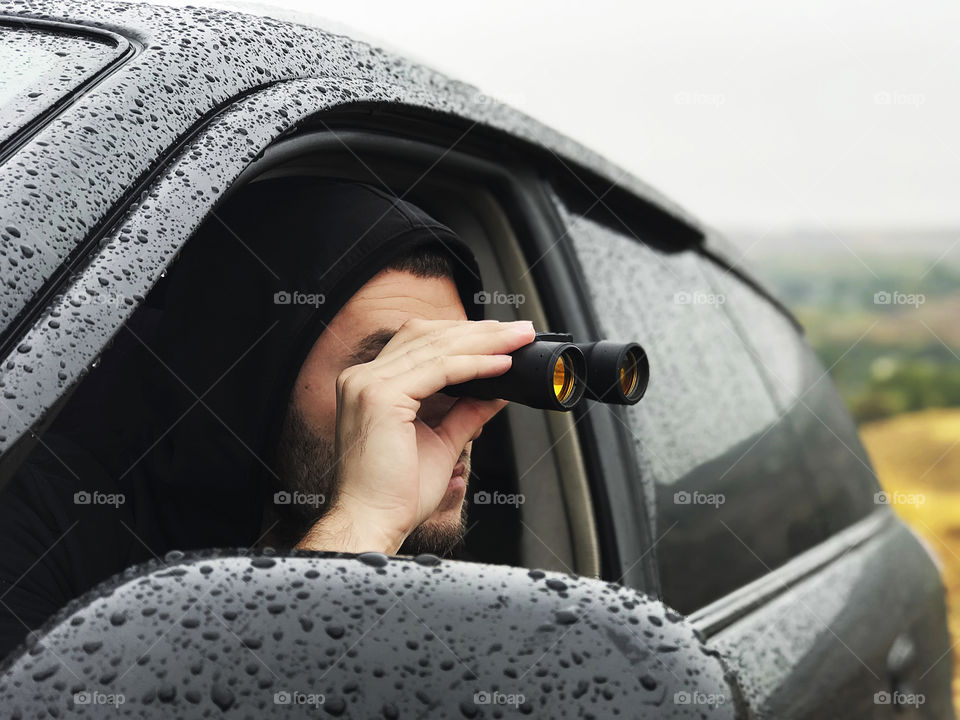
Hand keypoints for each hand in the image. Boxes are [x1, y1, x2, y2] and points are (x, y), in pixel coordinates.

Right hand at [295, 318, 534, 553]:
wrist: (372, 522)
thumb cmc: (397, 493)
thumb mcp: (442, 442)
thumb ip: (467, 412)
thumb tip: (498, 391)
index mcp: (369, 384)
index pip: (420, 342)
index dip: (464, 335)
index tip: (503, 337)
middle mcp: (362, 377)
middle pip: (429, 336)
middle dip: (480, 331)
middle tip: (521, 331)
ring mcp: (368, 384)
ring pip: (437, 348)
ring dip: (484, 341)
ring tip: (518, 340)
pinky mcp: (381, 397)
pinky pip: (440, 371)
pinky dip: (475, 365)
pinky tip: (501, 364)